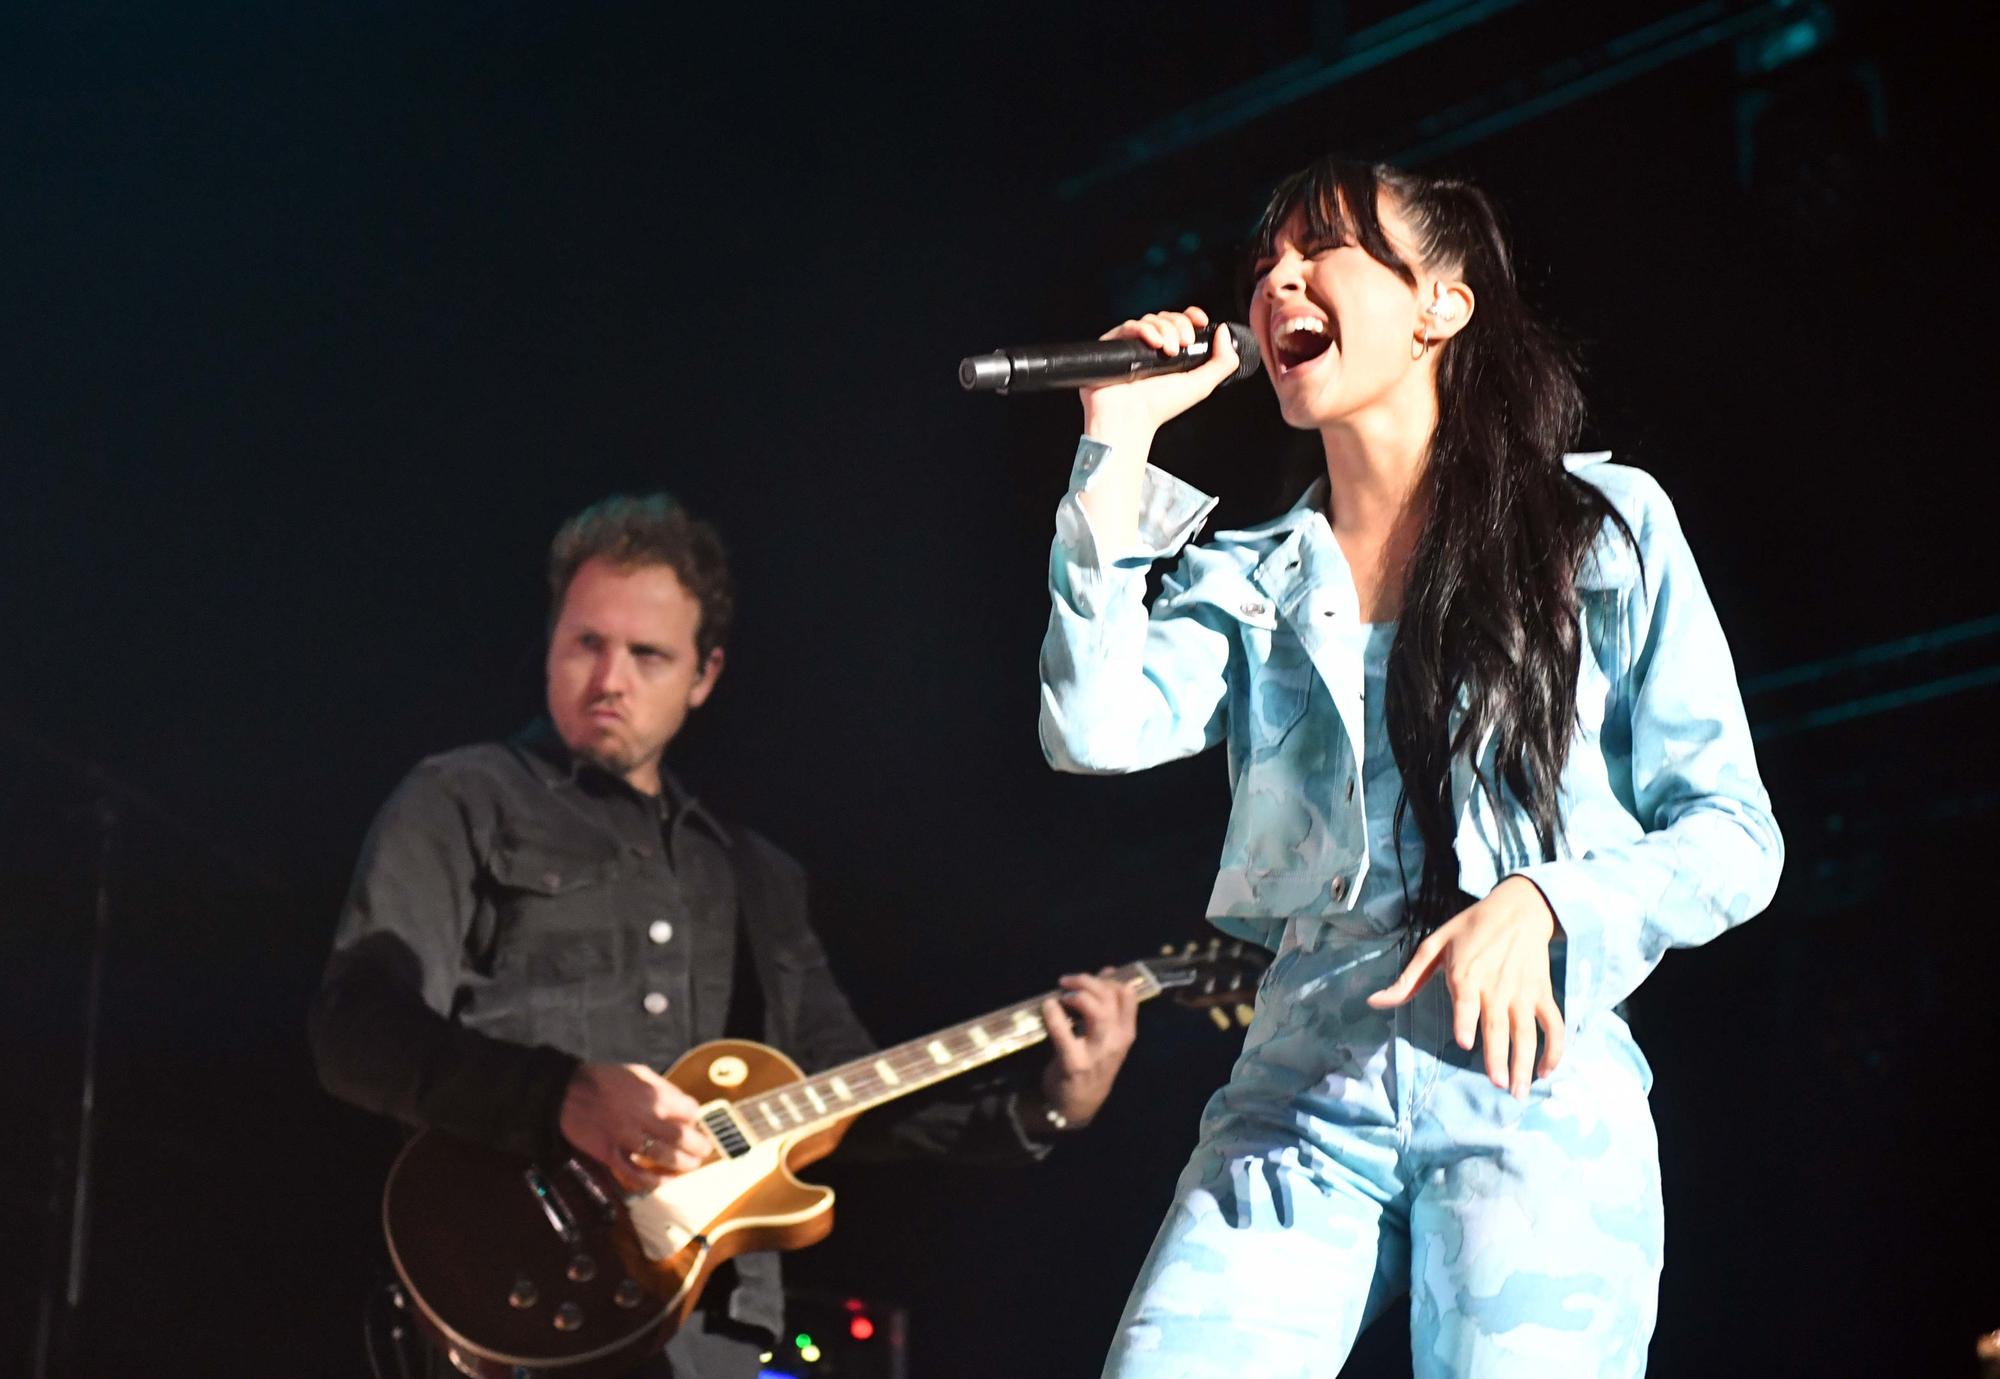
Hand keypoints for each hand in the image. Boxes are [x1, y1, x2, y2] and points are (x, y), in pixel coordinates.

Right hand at [558, 1061, 713, 1192]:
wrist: (567, 1092)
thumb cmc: (606, 1079)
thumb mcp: (640, 1072)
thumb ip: (664, 1088)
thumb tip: (686, 1104)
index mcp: (653, 1095)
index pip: (688, 1111)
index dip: (696, 1118)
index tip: (696, 1123)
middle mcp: (643, 1117)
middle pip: (680, 1138)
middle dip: (698, 1147)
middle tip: (705, 1150)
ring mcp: (626, 1138)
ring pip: (662, 1157)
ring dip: (682, 1164)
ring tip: (691, 1166)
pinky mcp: (609, 1154)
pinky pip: (634, 1174)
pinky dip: (651, 1181)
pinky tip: (663, 1182)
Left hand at [1037, 969, 1139, 1127]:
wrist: (1077, 1106)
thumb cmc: (1092, 1064)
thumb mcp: (1107, 1038)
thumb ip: (1107, 1006)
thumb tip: (1107, 971)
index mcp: (1126, 1033)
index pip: (1127, 995)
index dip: (1108, 979)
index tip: (1091, 977)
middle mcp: (1116, 1042)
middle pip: (1110, 999)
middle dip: (1088, 982)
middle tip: (1066, 981)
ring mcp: (1097, 1054)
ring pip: (1097, 1012)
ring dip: (1077, 996)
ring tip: (1062, 995)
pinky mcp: (1074, 1063)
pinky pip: (1064, 1033)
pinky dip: (1054, 1015)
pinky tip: (1048, 1006)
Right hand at [1079, 305, 1240, 448]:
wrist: (1130, 416)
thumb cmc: (1160, 407)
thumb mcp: (1202, 385)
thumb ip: (1223, 361)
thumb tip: (1225, 331)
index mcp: (1172, 353)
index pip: (1182, 322)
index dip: (1191, 316)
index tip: (1200, 321)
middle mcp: (1152, 347)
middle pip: (1169, 317)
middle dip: (1180, 326)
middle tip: (1183, 345)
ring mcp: (1133, 345)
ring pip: (1152, 319)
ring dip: (1165, 330)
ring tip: (1168, 351)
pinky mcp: (1114, 344)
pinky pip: (1131, 325)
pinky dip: (1145, 330)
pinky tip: (1154, 344)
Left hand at [1364, 877, 1566, 1099]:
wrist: (1519, 909)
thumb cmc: (1471, 928)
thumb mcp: (1434, 946)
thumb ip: (1407, 979)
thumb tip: (1374, 1002)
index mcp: (1467, 975)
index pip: (1466, 1000)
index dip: (1466, 1020)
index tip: (1465, 1042)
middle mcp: (1496, 987)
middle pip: (1498, 1026)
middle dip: (1498, 1057)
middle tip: (1498, 1085)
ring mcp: (1523, 993)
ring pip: (1527, 1032)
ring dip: (1526, 1062)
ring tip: (1519, 1092)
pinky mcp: (1543, 994)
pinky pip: (1553, 1025)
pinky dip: (1554, 1048)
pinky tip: (1546, 1071)